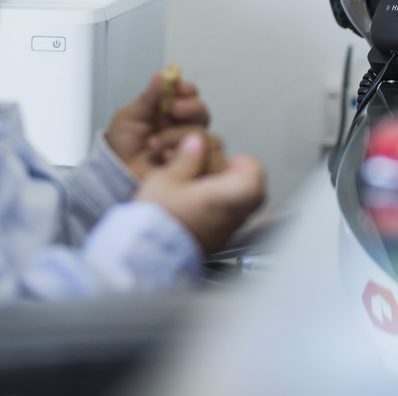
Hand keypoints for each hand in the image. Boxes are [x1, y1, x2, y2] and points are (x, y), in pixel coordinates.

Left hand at [105, 69, 210, 179]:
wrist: (117, 173)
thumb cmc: (123, 145)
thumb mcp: (129, 116)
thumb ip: (147, 98)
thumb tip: (162, 75)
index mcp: (170, 110)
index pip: (189, 94)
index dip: (187, 89)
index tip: (178, 87)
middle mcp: (183, 126)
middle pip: (202, 112)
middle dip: (191, 108)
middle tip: (174, 109)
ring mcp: (189, 147)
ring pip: (202, 134)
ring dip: (179, 135)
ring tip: (154, 143)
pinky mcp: (192, 167)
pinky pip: (205, 159)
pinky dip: (187, 156)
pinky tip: (166, 157)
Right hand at [135, 132, 266, 254]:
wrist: (143, 255)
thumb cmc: (154, 219)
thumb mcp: (166, 179)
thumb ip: (187, 159)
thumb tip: (197, 143)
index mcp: (221, 198)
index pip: (255, 178)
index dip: (248, 164)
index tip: (233, 159)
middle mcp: (229, 218)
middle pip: (254, 196)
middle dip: (241, 178)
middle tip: (224, 170)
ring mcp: (223, 234)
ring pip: (241, 210)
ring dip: (229, 194)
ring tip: (205, 187)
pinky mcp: (213, 245)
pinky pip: (226, 223)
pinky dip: (218, 211)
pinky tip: (196, 206)